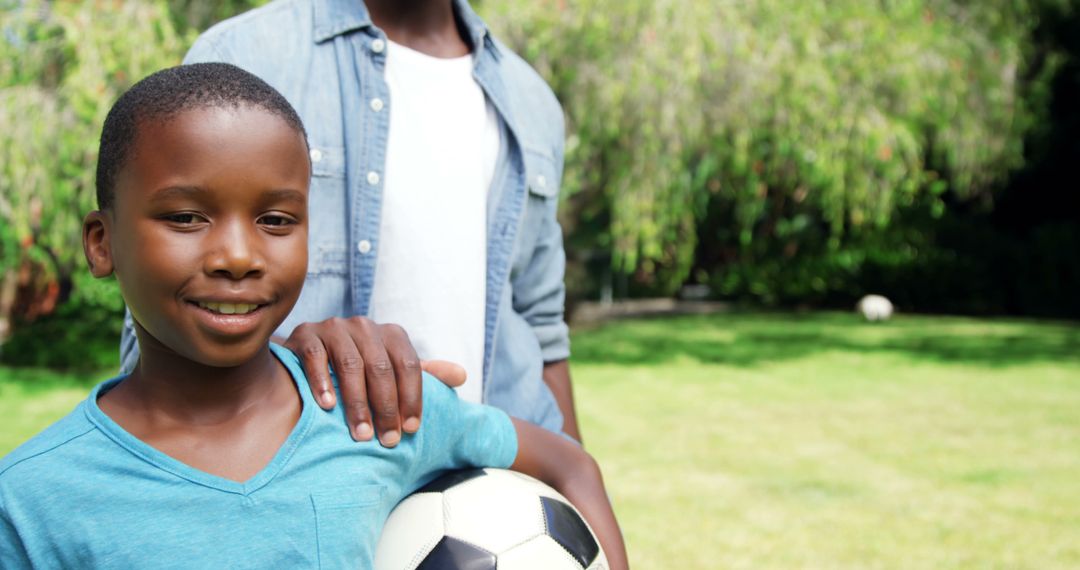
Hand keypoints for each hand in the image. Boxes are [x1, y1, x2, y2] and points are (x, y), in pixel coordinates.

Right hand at [279, 317, 464, 446]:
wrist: (308, 354)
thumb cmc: (359, 368)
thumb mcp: (392, 369)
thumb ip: (424, 373)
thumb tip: (462, 376)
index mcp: (391, 334)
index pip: (408, 365)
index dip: (412, 398)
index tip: (410, 430)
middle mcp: (364, 326)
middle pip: (381, 368)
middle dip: (386, 407)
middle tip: (386, 440)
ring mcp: (334, 328)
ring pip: (350, 365)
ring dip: (357, 403)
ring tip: (360, 434)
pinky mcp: (305, 334)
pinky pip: (315, 357)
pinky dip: (322, 382)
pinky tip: (327, 406)